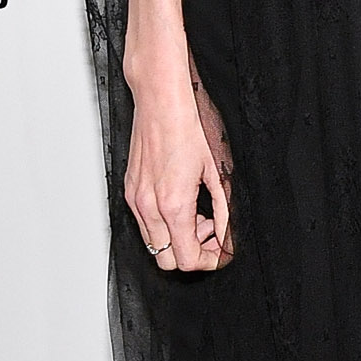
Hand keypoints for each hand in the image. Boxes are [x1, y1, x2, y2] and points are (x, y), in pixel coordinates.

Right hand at [123, 59, 232, 270]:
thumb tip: (230, 236)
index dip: (210, 261)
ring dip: (179, 237)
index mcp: (172, 204)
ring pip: (154, 243)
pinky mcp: (129, 189)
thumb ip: (225, 209)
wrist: (161, 99)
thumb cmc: (190, 125)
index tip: (224, 252)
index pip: (187, 259)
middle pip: (167, 259)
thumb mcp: (218, 171)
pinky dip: (165, 223)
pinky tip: (183, 201)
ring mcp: (134, 198)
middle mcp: (148, 206)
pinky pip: (145, 223)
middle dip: (193, 252)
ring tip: (200, 213)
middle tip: (213, 231)